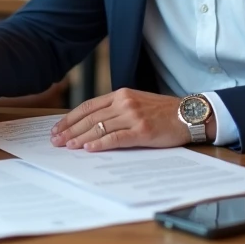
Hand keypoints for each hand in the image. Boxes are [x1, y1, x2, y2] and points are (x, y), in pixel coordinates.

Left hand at [50, 89, 209, 151]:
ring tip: (67, 146)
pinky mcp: (142, 131)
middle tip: (56, 141)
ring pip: (99, 127)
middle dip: (70, 130)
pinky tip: (88, 148)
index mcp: (120, 95)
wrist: (188, 114)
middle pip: (90, 118)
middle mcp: (124, 103)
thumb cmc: (162, 112)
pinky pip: (115, 138)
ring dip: (80, 138)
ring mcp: (133, 116)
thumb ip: (116, 109)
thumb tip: (92, 124)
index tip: (58, 128)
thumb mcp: (136, 103)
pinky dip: (100, 143)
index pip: (88, 106)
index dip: (70, 118)